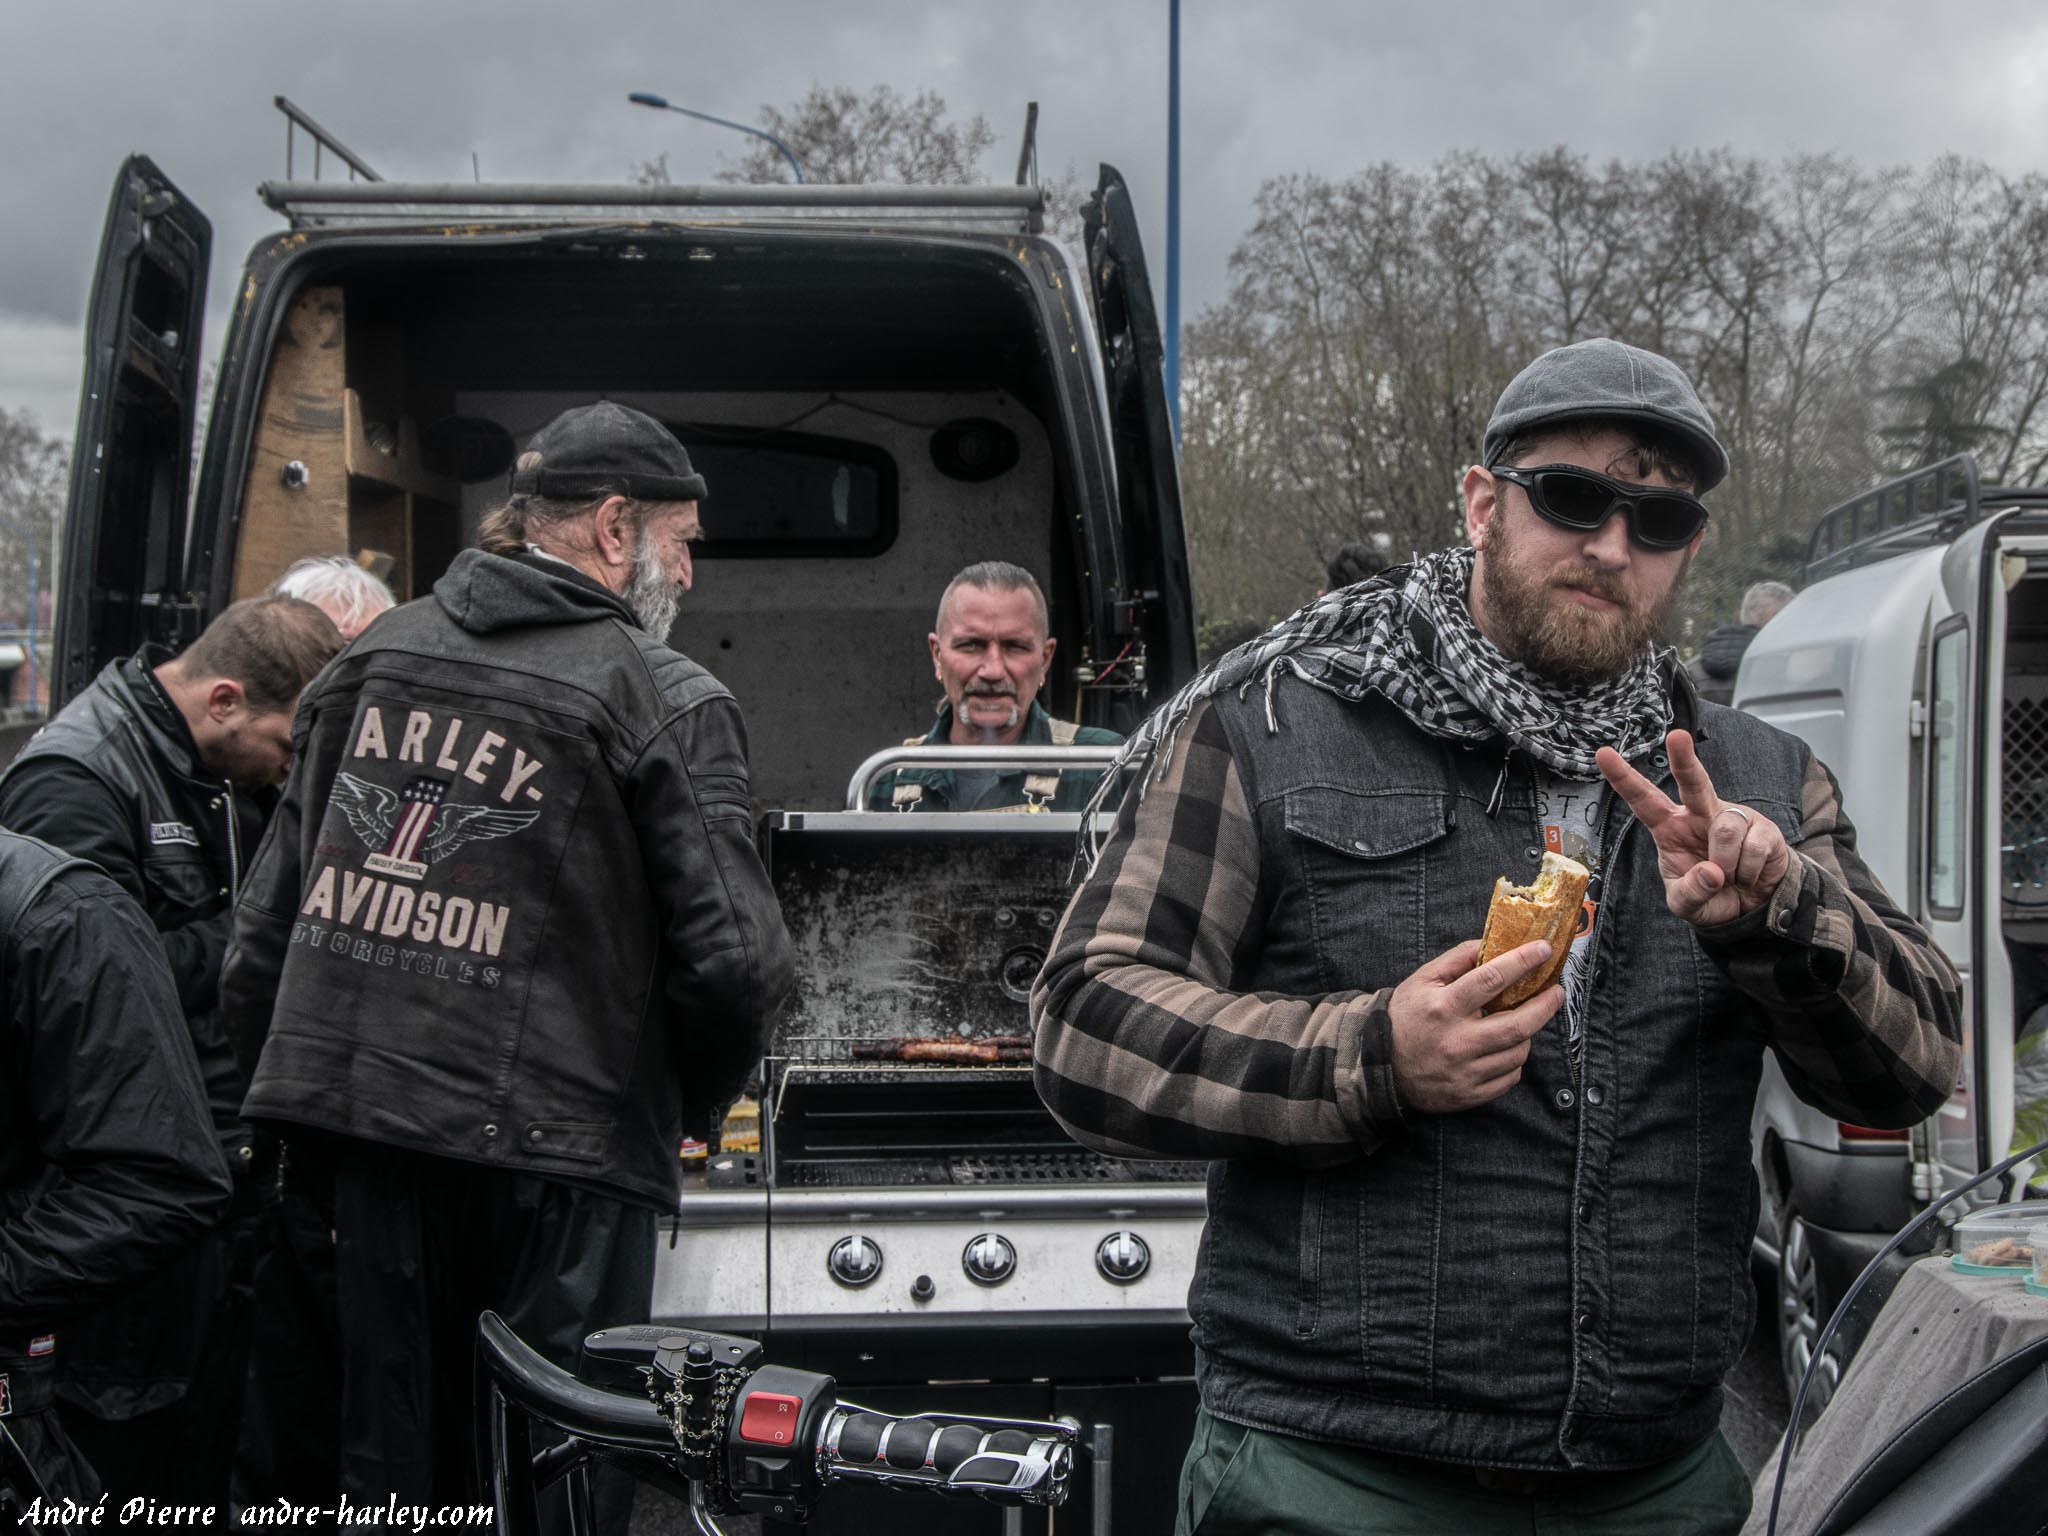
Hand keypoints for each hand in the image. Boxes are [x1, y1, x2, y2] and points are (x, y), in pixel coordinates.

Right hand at [1389, 939, 1564, 1113]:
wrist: (1380, 1065)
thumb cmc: (1405, 1017)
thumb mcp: (1422, 980)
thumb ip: (1457, 959)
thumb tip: (1492, 944)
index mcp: (1443, 1008)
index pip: (1492, 979)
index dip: (1523, 961)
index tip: (1543, 950)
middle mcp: (1457, 1041)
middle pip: (1518, 1024)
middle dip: (1545, 1005)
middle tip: (1555, 992)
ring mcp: (1465, 1072)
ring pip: (1518, 1052)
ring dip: (1527, 1033)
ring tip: (1520, 1021)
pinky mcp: (1470, 1095)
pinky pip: (1510, 1077)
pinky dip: (1513, 1060)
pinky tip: (1504, 1049)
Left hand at [1595, 729, 1789, 926]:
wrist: (1753, 907)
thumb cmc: (1711, 895)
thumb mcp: (1687, 904)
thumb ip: (1691, 893)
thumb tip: (1712, 872)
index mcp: (1670, 828)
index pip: (1643, 800)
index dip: (1623, 778)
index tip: (1603, 753)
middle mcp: (1699, 815)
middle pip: (1692, 782)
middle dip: (1685, 759)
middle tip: (1677, 736)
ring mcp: (1733, 817)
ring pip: (1726, 828)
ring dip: (1726, 863)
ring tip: (1728, 877)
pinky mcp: (1763, 828)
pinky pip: (1752, 846)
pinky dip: (1748, 871)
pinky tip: (1748, 875)